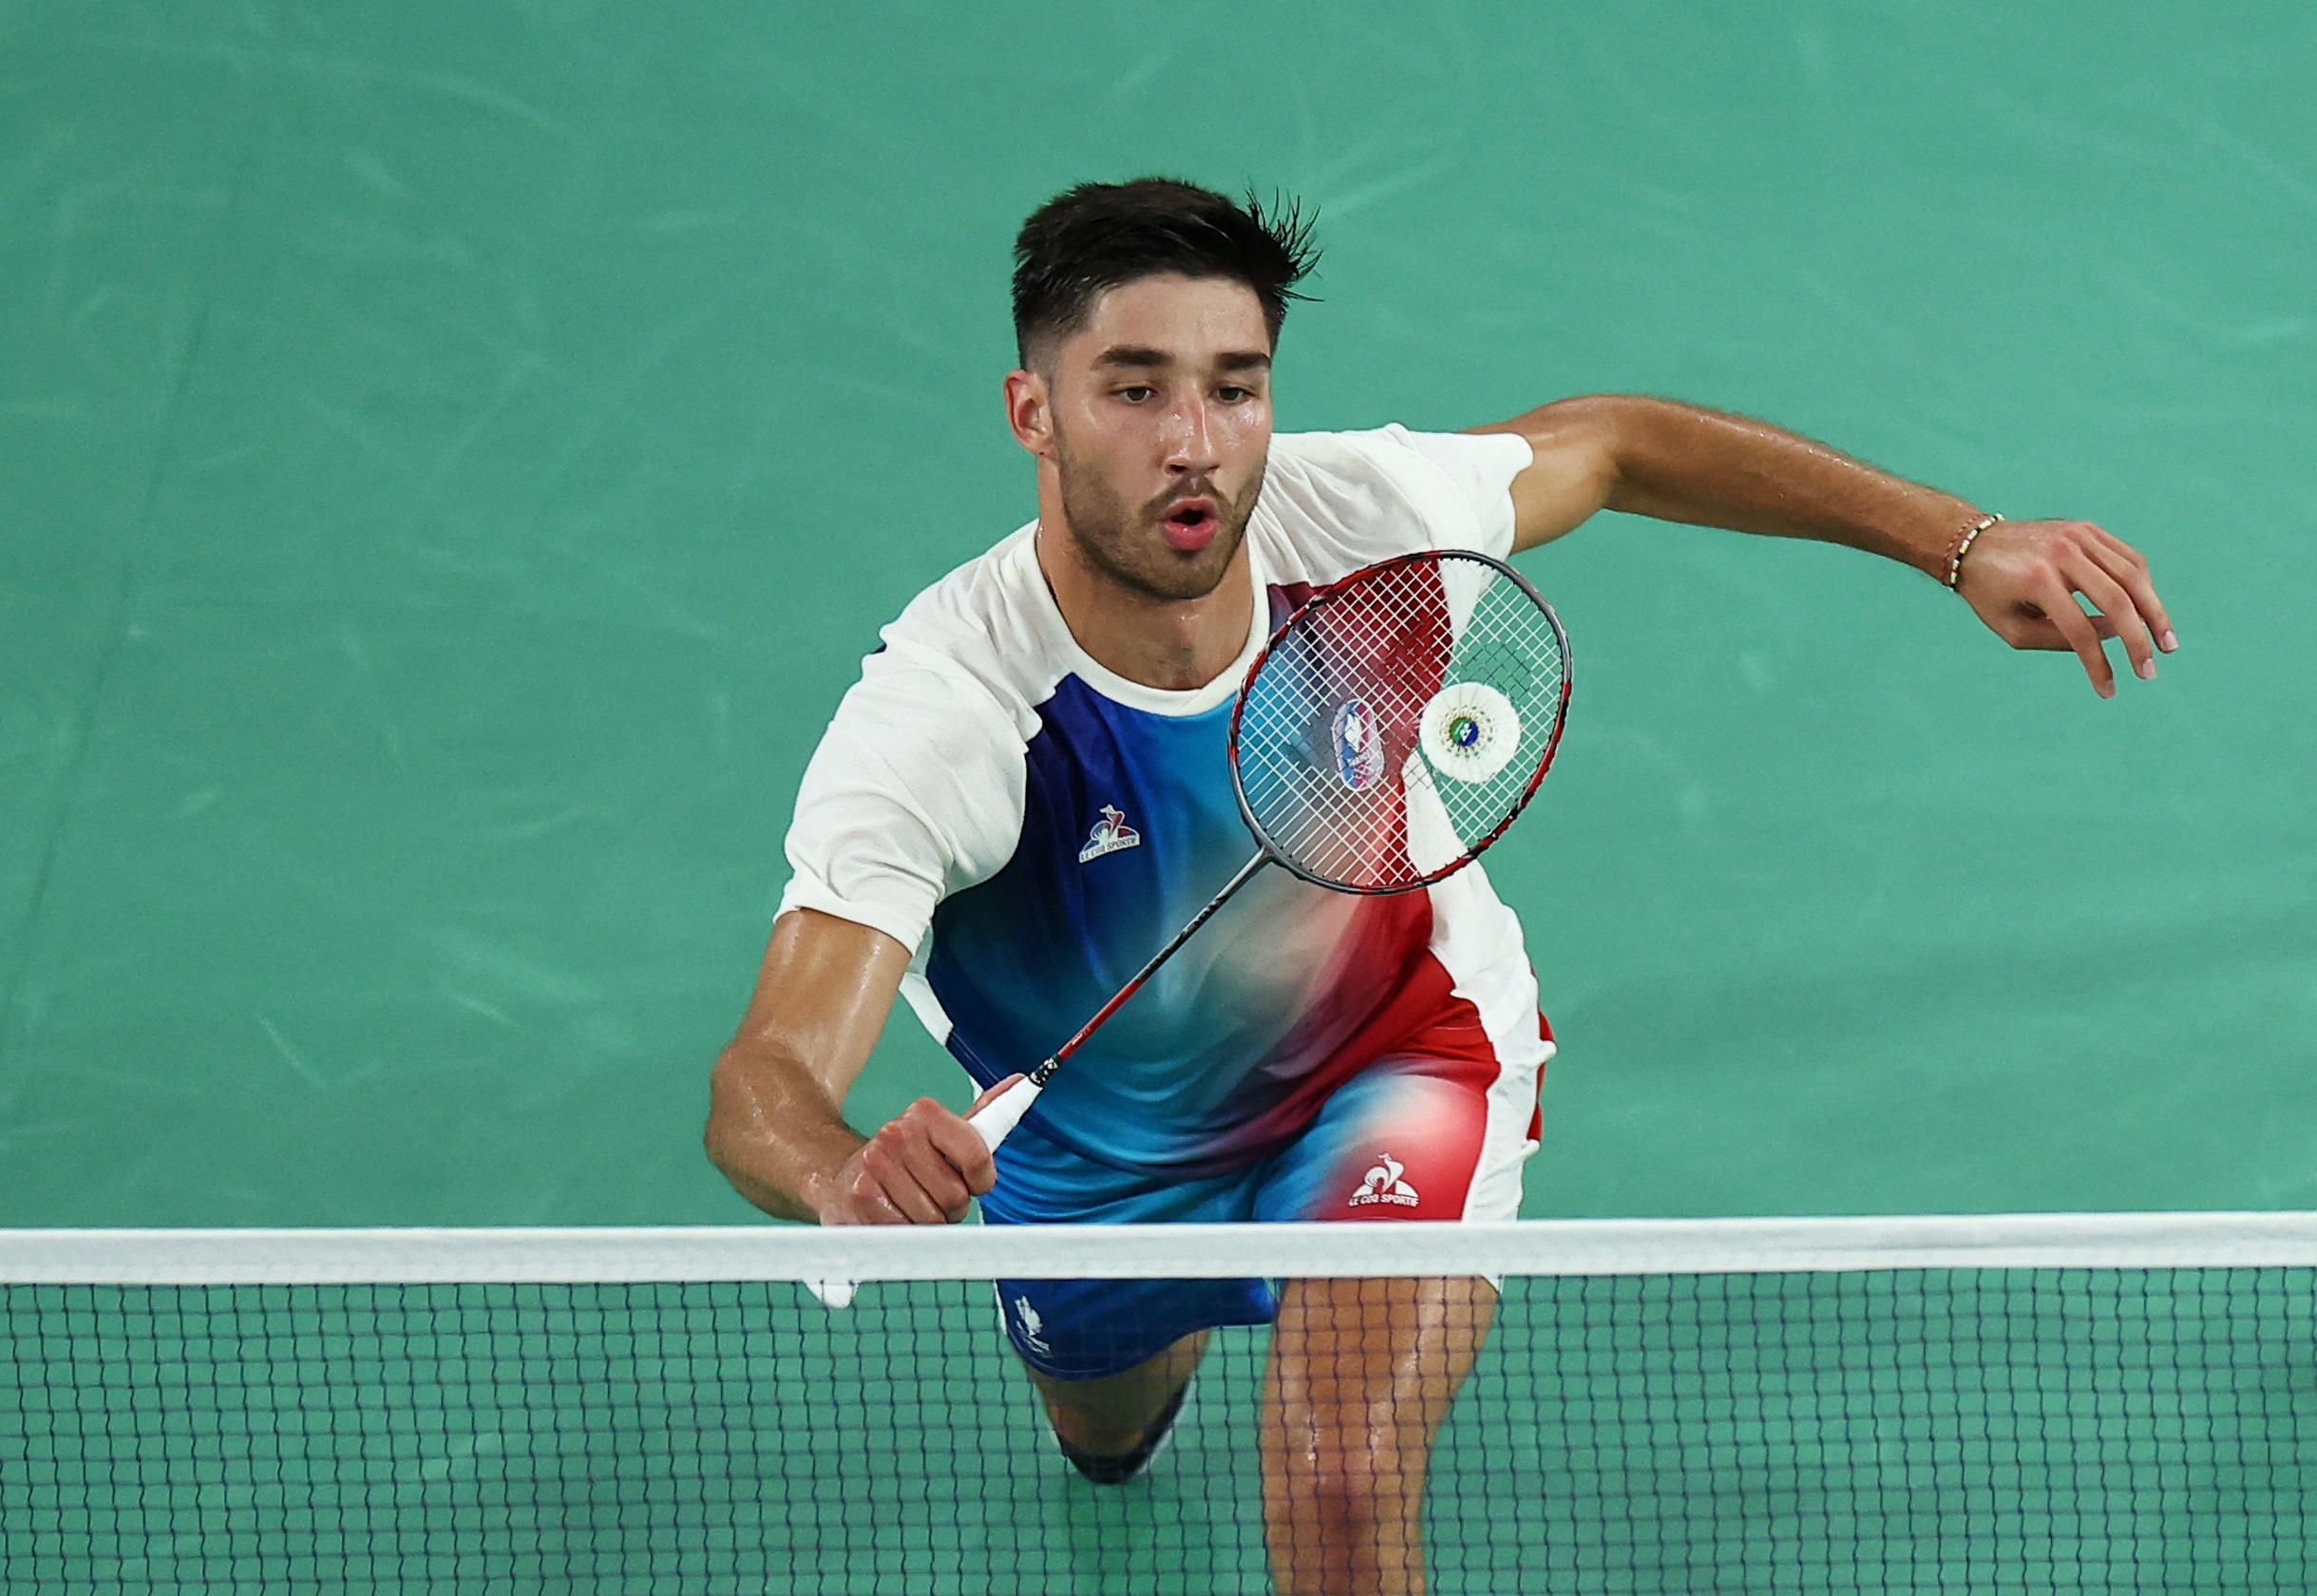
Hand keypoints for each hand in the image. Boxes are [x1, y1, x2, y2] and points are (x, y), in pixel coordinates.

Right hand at [817, 1075, 1019, 1224]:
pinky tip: (891, 1215)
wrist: (844, 1175)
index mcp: (926, 1114)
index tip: (973, 1182)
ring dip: (927, 1223)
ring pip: (931, 1219)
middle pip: (955, 1196)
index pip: (978, 1156)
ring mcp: (875, 1164)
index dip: (981, 1180)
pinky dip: (904, 1234)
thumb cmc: (904, 1159)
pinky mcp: (859, 1197)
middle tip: (931, 1194)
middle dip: (951, 1207)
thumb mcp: (943, 1134)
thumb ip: (983, 1115)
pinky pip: (905, 1233)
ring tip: (910, 1204)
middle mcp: (897, 1133)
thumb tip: (1020, 1082)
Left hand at [1954, 519, 2176, 697]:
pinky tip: (2151, 611)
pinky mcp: (2087, 529)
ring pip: (2132, 576)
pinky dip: (2143, 586)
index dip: (2098, 665)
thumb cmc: (1991, 594)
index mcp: (2037, 581)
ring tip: (2167, 643)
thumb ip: (2060, 638)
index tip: (2109, 692)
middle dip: (2139, 641)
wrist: (1975, 543)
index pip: (2080, 631)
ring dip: (2155, 612)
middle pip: (2116, 601)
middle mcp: (2061, 554)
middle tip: (2149, 671)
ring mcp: (2078, 536)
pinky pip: (2127, 558)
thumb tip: (2115, 634)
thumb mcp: (2012, 628)